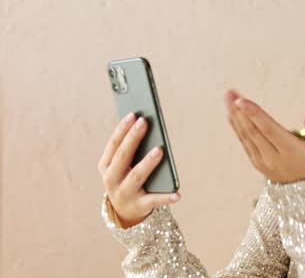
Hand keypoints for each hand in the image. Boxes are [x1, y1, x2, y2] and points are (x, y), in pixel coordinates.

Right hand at [97, 113, 180, 227]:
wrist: (125, 211)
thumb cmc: (127, 177)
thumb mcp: (123, 165)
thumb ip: (132, 148)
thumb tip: (147, 125)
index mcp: (106, 166)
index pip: (113, 145)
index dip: (122, 129)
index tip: (133, 114)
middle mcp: (111, 180)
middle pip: (123, 157)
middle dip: (133, 138)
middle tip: (144, 122)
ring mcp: (124, 194)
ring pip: (136, 176)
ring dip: (147, 163)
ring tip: (160, 150)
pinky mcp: (139, 205)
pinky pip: (154, 200)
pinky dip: (166, 197)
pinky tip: (178, 193)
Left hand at [224, 89, 304, 183]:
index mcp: (291, 152)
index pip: (269, 130)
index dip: (254, 114)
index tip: (241, 100)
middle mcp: (273, 157)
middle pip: (253, 131)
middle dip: (239, 111)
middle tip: (230, 92)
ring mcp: (263, 161)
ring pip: (246, 136)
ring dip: (235, 116)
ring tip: (228, 97)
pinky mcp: (257, 162)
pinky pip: (245, 142)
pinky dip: (237, 127)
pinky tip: (232, 114)